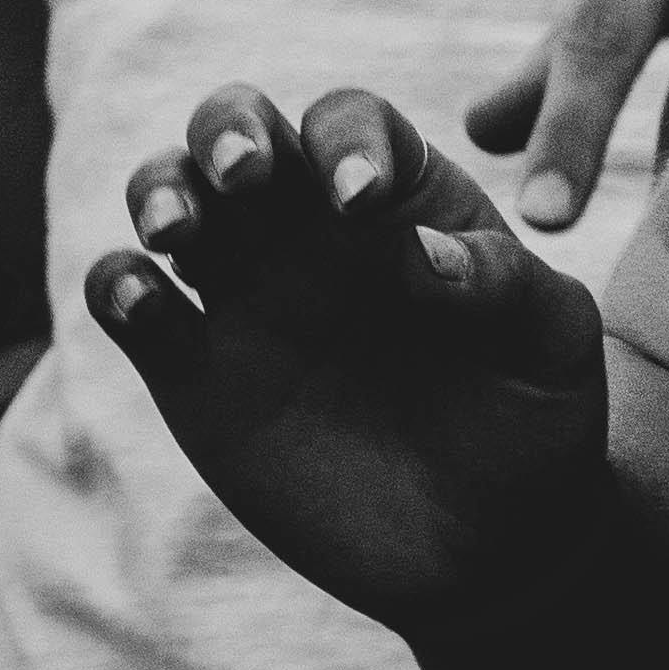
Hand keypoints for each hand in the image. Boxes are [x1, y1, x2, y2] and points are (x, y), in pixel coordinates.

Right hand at [92, 86, 606, 638]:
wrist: (485, 546)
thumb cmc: (533, 421)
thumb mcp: (551, 348)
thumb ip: (506, 285)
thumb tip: (425, 256)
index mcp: (396, 196)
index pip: (349, 123)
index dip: (346, 141)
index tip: (363, 202)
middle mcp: (307, 225)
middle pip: (235, 125)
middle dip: (226, 128)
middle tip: (245, 175)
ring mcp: (243, 293)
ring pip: (167, 191)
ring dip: (160, 189)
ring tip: (178, 234)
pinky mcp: (191, 369)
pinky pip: (127, 299)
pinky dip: (117, 285)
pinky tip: (143, 305)